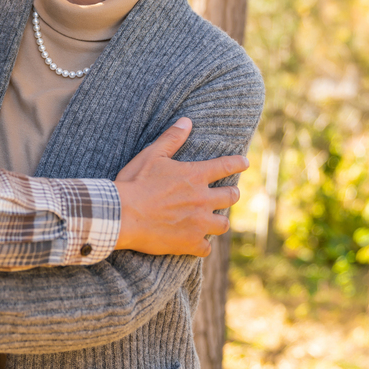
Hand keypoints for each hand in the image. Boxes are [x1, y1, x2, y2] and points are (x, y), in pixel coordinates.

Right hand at [114, 118, 247, 257]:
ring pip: (223, 224)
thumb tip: (187, 121)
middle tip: (229, 194)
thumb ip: (172, 138)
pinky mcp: (190, 242)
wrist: (122, 214)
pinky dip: (202, 245)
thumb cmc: (135, 182)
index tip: (245, 163)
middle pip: (230, 197)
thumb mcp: (152, 155)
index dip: (237, 163)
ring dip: (219, 221)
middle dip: (231, 194)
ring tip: (214, 221)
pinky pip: (206, 247)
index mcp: (195, 176)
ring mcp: (198, 223)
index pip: (225, 166)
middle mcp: (202, 199)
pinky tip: (197, 243)